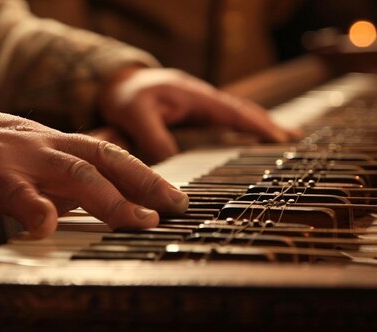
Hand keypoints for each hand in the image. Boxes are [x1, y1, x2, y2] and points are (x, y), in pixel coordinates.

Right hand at [0, 108, 187, 237]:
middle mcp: (41, 143)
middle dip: (143, 181)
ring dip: (111, 198)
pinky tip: (48, 227)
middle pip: (103, 157)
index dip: (142, 172)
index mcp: (49, 141)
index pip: (106, 152)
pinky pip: (17, 193)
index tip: (170, 195)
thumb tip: (85, 201)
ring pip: (74, 172)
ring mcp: (17, 157)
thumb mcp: (19, 156)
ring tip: (138, 219)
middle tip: (172, 206)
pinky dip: (36, 209)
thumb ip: (50, 176)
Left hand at [99, 67, 299, 163]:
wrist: (119, 83)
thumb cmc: (127, 96)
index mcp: (195, 96)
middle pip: (243, 111)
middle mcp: (204, 99)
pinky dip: (243, 127)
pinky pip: (225, 121)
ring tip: (285, 138)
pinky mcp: (196, 114)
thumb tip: (173, 165)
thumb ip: (154, 139)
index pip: (233, 111)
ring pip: (237, 115)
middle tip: (295, 139)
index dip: (256, 125)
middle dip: (268, 124)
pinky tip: (251, 138)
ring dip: (260, 126)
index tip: (279, 138)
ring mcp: (202, 106)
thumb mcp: (136, 115)